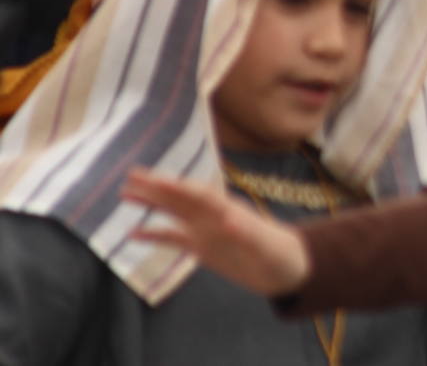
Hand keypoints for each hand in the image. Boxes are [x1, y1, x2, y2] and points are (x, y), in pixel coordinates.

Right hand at [123, 168, 310, 296]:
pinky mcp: (203, 247)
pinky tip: (132, 233)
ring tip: (124, 194)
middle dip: (157, 186)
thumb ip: (247, 232)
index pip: (198, 193)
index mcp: (228, 209)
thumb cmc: (280, 254)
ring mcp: (206, 230)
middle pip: (181, 197)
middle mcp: (213, 215)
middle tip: (130, 174)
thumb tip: (227, 219)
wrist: (286, 269)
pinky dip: (153, 234)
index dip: (178, 186)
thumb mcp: (265, 245)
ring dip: (151, 203)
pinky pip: (173, 239)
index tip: (155, 179)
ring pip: (173, 213)